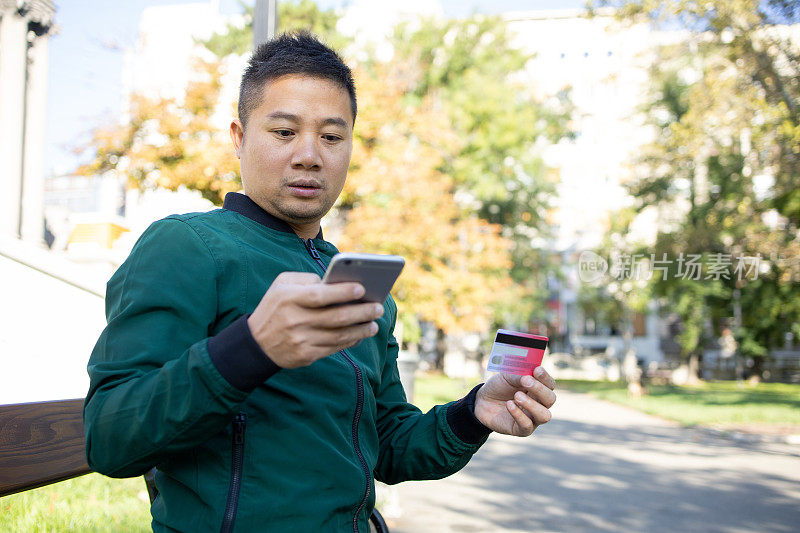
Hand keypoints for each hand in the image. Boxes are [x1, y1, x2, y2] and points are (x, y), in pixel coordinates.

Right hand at [247, 272, 383, 367]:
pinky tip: (361, 334)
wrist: (256, 343)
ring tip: (374, 323)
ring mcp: (301, 340)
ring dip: (361, 330)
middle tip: (378, 307)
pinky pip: (334, 348)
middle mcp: (295, 320)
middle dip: (361, 312)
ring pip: (338, 335)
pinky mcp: (306, 355)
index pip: (319, 296)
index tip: (362, 288)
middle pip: (335, 317)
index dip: (342, 292)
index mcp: (288, 298)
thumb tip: (335, 282)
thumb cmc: (275, 307)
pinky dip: (350, 341)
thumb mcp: (281, 285)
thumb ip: (307, 279)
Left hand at [474, 367, 555, 436]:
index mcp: (538, 389)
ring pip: (544, 416)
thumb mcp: (507, 376)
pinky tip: (509, 404)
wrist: (482, 401)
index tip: (537, 370)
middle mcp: (539, 404)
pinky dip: (518, 414)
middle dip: (539, 389)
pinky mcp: (522, 430)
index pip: (550, 384)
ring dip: (532, 405)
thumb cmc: (499, 387)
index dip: (545, 377)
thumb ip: (519, 375)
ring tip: (517, 395)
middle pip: (551, 399)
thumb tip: (529, 376)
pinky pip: (527, 425)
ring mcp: (532, 418)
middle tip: (525, 381)